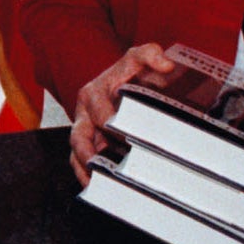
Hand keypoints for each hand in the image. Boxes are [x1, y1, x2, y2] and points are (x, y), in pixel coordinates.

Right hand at [71, 44, 176, 183]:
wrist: (121, 82)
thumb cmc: (128, 72)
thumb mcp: (138, 58)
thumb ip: (151, 54)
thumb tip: (166, 65)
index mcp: (93, 93)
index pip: (99, 112)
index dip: (110, 123)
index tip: (123, 134)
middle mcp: (84, 113)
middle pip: (80, 136)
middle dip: (91, 153)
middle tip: (105, 167)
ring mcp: (85, 131)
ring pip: (77, 153)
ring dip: (85, 168)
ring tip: (96, 184)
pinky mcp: (89, 145)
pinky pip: (80, 163)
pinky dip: (85, 176)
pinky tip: (97, 188)